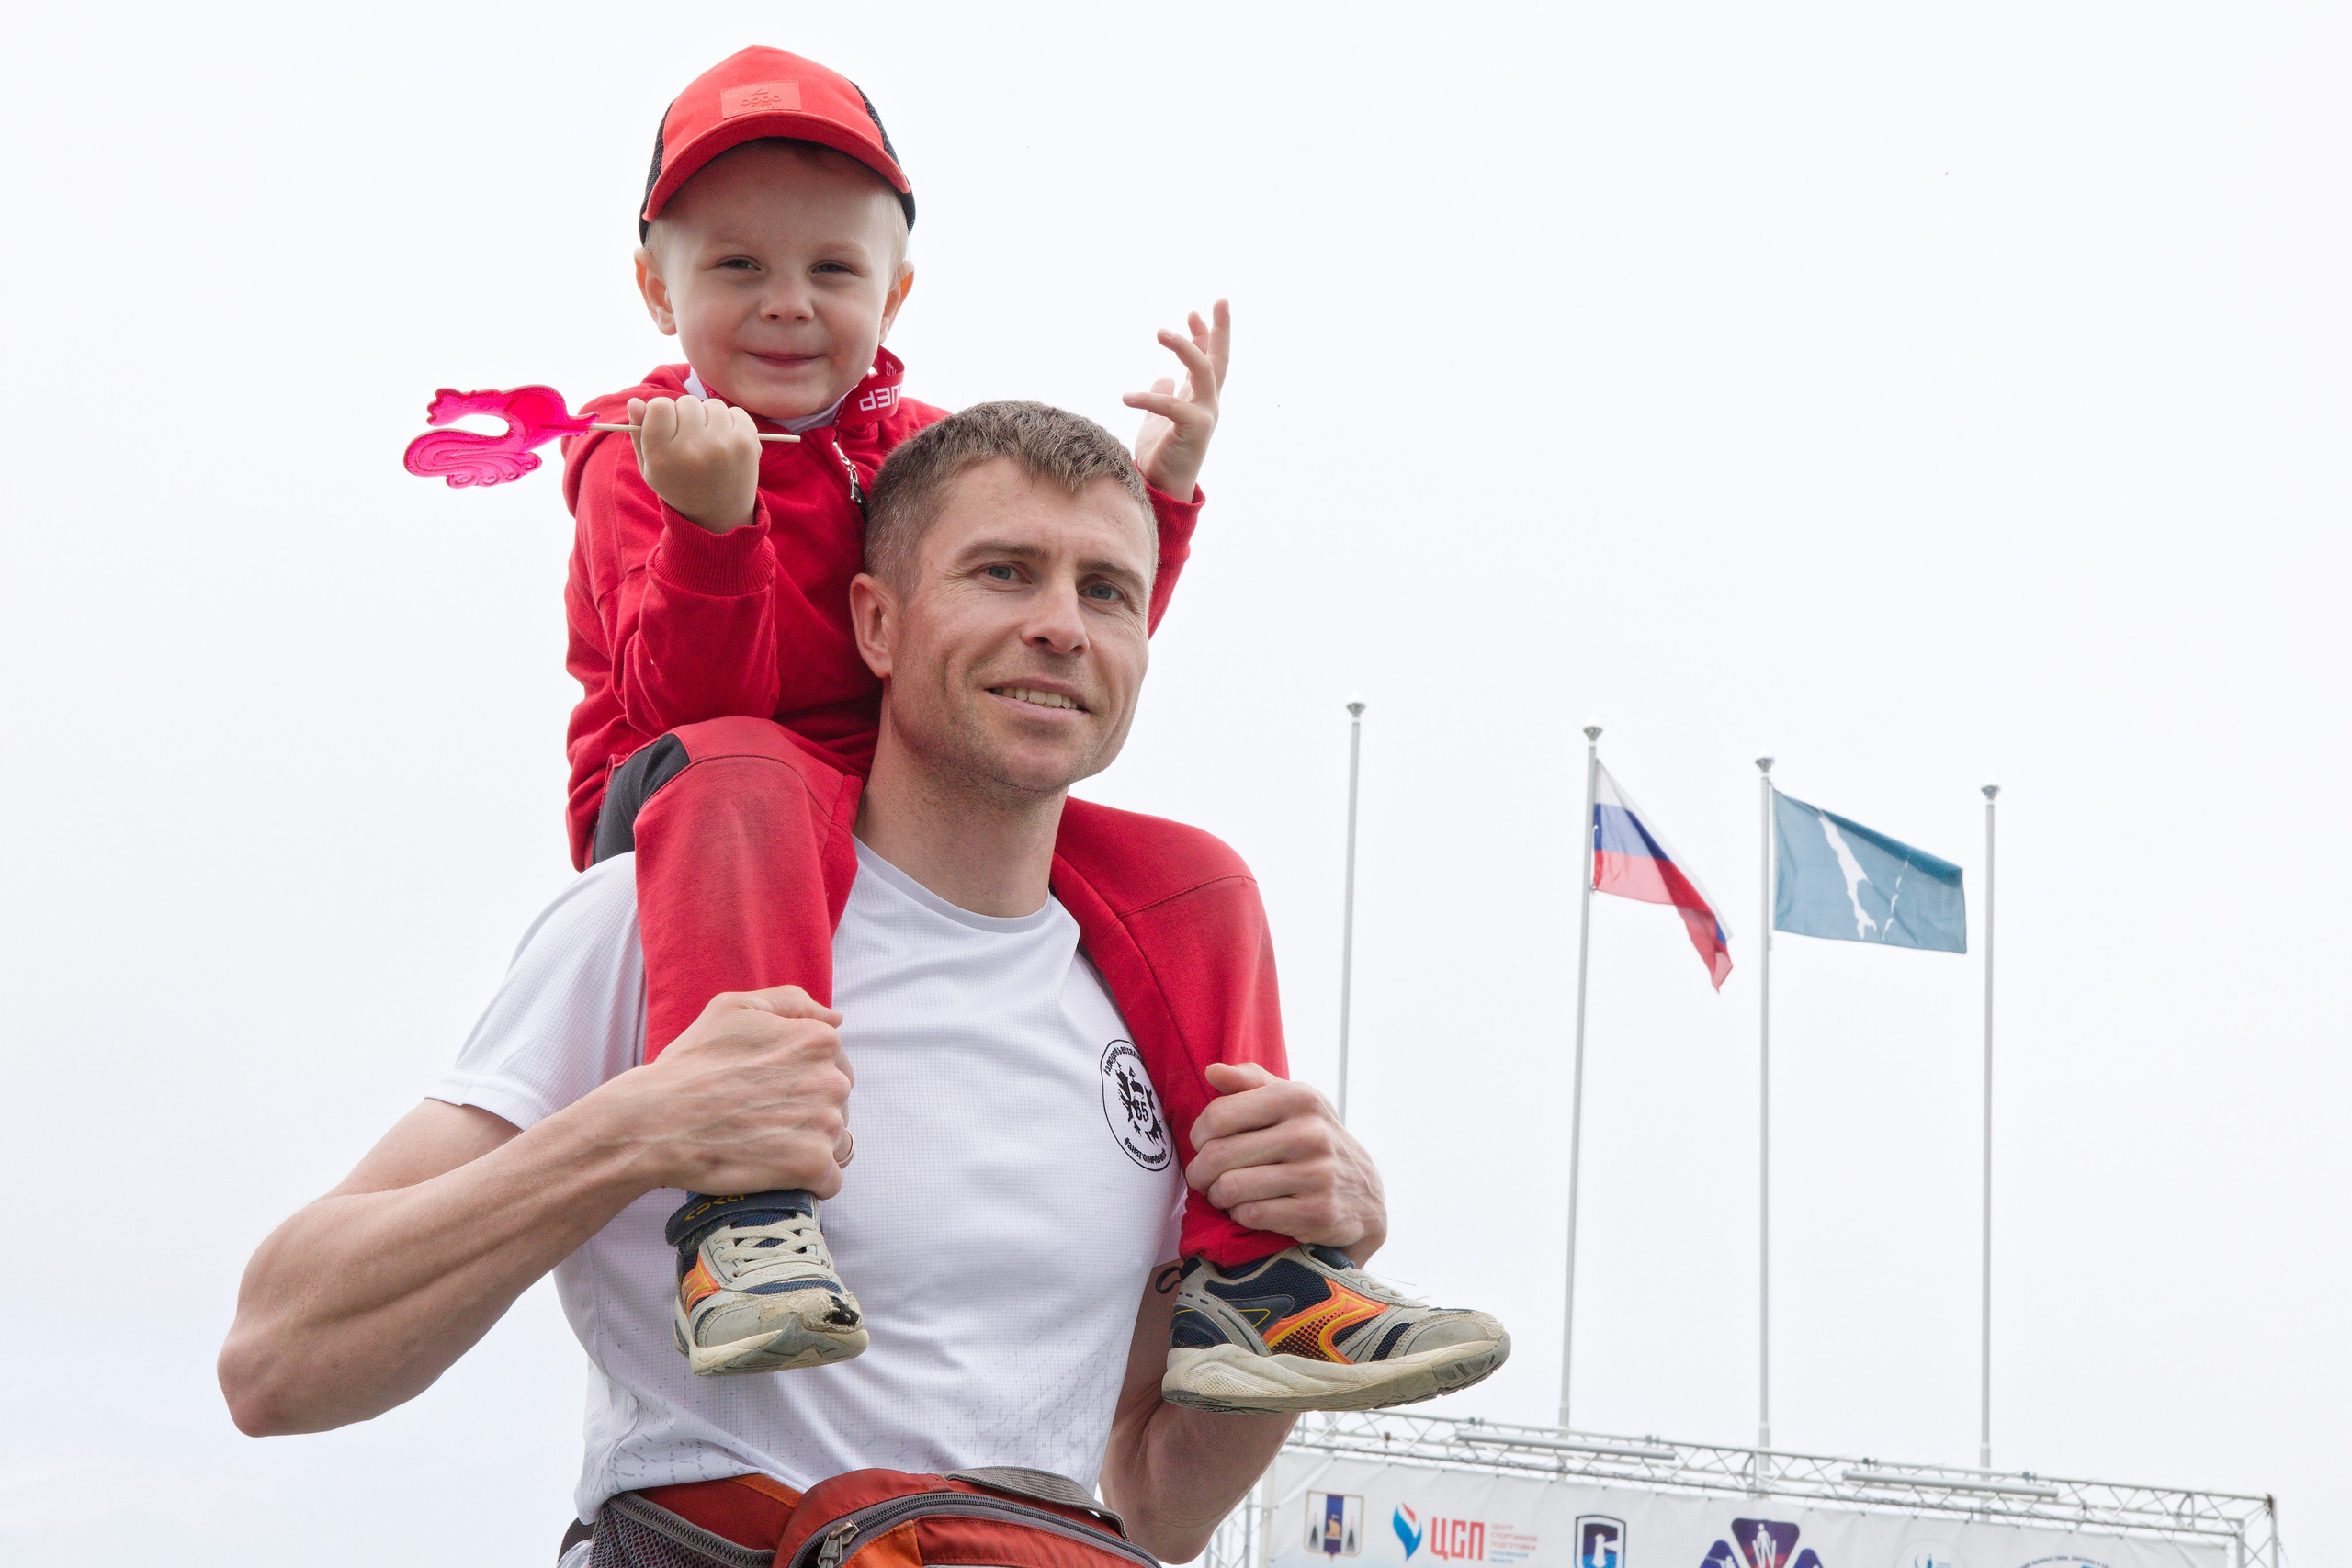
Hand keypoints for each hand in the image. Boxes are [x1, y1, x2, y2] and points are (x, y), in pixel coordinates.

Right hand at [621, 985, 855, 1195]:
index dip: (801, 1080)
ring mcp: (824, 1125)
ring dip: (810, 1147)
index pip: (835, 1065)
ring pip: (836, 1141)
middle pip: (837, 1103)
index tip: (768, 1092)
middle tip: (762, 1120)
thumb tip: (837, 1017)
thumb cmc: (691, 1064)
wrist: (656, 1122)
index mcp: (818, 1040)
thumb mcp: (736, 1009)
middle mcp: (831, 1080)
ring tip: (767, 1146)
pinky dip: (808, 1181)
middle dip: (808, 1112)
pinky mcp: (812, 1166)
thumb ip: (792, 1003)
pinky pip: (830, 1180)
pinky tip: (775, 1173)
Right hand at [628, 395, 761, 533]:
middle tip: (691, 443)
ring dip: (709, 419)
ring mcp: (723, 445)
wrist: (720, 516)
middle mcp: (692, 449)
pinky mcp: (747, 443)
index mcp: (662, 456)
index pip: (659, 405)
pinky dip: (731, 424)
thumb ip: (639, 434)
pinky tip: (726, 445)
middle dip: (686, 417)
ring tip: (709, 444)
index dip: (662, 414)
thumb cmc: (679, 486)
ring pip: (712, 405)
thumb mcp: (650, 468)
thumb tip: (635, 401)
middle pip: (686, 402)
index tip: (669, 430)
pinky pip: (736, 412)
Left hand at [1124, 300, 1229, 501]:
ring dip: (1184, 347)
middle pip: (1219, 359)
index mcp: (1200, 399)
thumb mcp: (1158, 419)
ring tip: (1160, 331)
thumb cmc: (1161, 455)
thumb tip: (1163, 377)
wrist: (1162, 488)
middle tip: (1218, 300)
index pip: (1208, 360)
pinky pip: (1172, 404)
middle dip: (1219, 329)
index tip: (1195, 312)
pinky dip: (1149, 398)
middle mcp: (1208, 403)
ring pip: (1202, 370)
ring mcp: (1205, 415)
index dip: (1204, 335)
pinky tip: (1126, 397)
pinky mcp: (1194, 429)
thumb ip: (1164, 396)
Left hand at [1185, 1061, 1385, 1260]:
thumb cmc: (1313, 1140)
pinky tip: (1247, 1208)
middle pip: (1218, 1155)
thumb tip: (1212, 1071)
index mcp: (1298, 1098)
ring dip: (1217, 1195)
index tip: (1202, 1144)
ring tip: (1223, 1193)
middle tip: (1202, 1177)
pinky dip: (1240, 1215)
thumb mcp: (1291, 1102)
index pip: (1219, 1115)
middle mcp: (1310, 1133)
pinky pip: (1251, 1215)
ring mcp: (1317, 1174)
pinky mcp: (1317, 1213)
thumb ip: (1250, 1082)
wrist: (1365, 1194)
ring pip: (1230, 1188)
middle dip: (1199, 1171)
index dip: (1198, 1134)